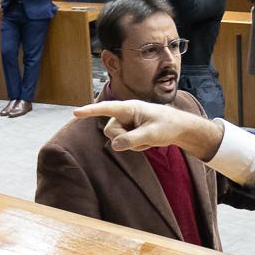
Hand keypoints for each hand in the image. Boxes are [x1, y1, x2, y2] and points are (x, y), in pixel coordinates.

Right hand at [73, 100, 222, 157]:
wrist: (179, 128)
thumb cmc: (168, 125)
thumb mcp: (151, 134)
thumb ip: (132, 139)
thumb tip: (114, 145)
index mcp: (129, 108)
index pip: (106, 108)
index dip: (90, 111)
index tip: (76, 112)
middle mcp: (125, 114)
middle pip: (110, 130)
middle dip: (122, 138)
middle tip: (143, 138)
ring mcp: (126, 123)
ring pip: (116, 139)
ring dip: (131, 144)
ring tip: (147, 138)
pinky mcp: (129, 131)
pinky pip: (123, 143)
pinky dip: (135, 146)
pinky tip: (147, 141)